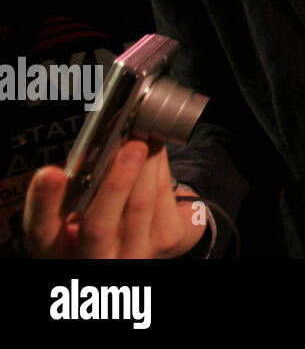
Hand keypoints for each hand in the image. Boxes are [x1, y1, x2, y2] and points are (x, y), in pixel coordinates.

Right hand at [23, 139, 207, 258]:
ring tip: (146, 139)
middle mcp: (96, 258)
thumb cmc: (106, 211)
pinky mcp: (167, 241)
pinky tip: (157, 150)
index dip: (44, 203)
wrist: (151, 232)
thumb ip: (79, 185)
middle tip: (130, 148)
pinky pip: (163, 199)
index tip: (50, 174)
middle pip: (98, 227)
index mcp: (61, 250)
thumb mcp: (81, 206)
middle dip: (114, 185)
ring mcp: (134, 253)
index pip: (43, 232)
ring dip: (145, 168)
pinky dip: (160, 169)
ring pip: (138, 208)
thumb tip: (96, 144)